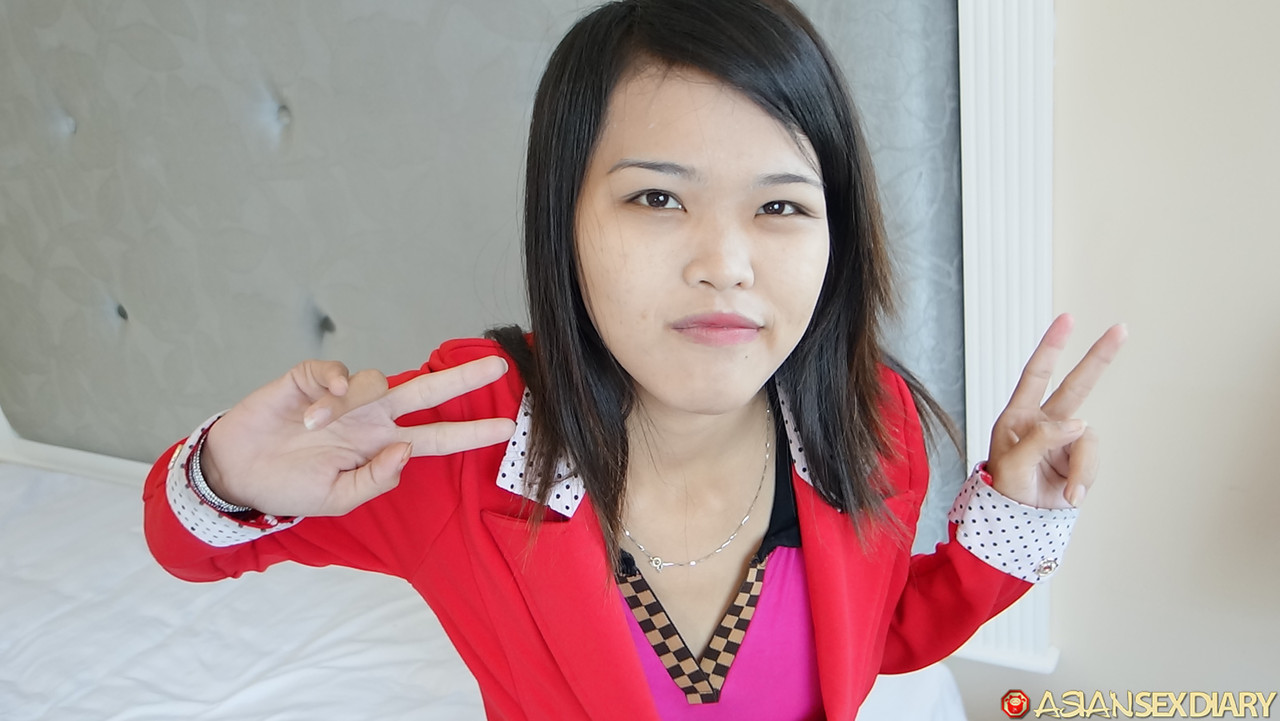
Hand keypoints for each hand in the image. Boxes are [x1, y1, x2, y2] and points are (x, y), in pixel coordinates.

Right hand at [200, 356, 516, 516]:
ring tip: (313, 428)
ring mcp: (344, 398)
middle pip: (426, 392)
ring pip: (375, 380)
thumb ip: (375, 480)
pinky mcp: (310, 380)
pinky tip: (320, 402)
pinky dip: (332, 384)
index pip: (436, 437)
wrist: (238, 475)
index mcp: (382, 446)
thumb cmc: (291, 488)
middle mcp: (371, 418)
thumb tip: (405, 450)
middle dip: (462, 379)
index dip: (470, 433)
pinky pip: (333, 372)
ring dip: (349, 404)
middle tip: (498, 365)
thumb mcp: (338, 500)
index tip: (508, 428)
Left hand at [986, 314, 1126, 508]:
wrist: (1019, 521)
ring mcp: (1065, 441)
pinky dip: (1084, 479)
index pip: (1037, 374)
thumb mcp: (1012, 463)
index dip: (1052, 347)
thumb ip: (1041, 439)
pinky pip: (1092, 462)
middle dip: (1098, 358)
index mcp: (1019, 416)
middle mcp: (1045, 423)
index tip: (1068, 320)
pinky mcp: (1080, 459)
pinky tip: (1070, 494)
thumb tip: (1078, 423)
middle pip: (1077, 385)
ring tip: (1068, 492)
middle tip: (1121, 329)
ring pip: (1088, 439)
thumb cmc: (1005, 489)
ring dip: (1081, 468)